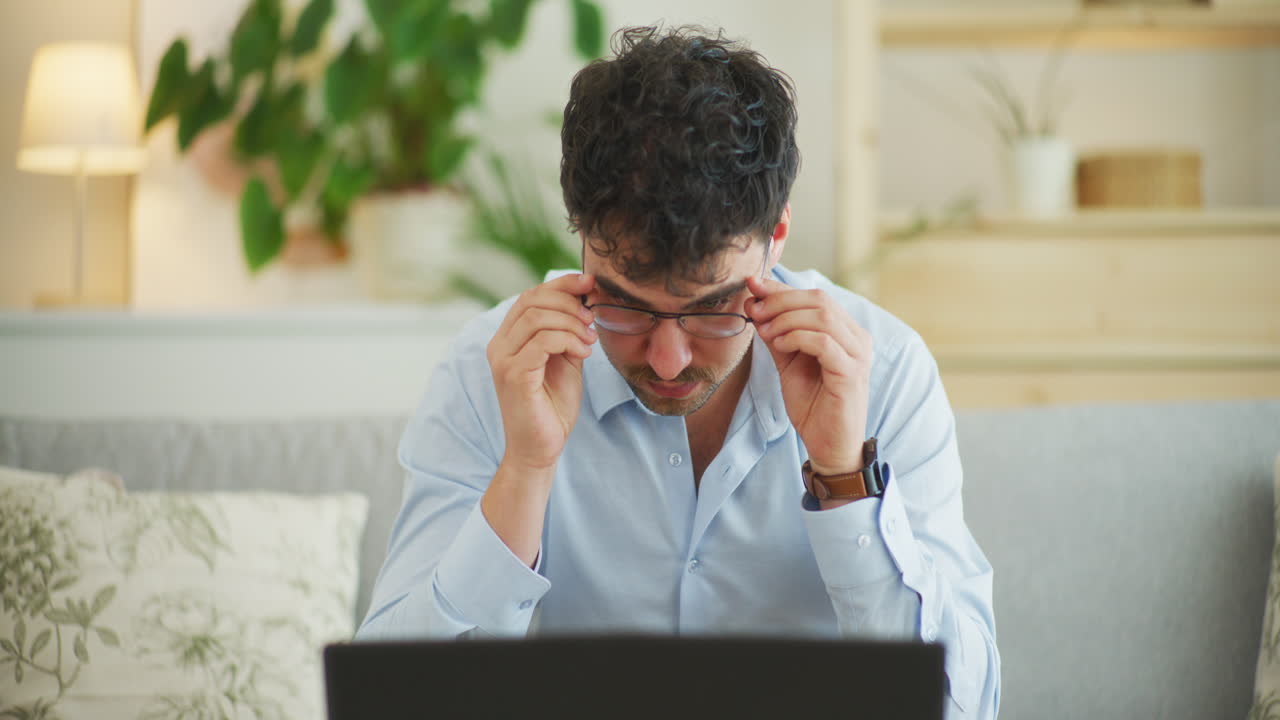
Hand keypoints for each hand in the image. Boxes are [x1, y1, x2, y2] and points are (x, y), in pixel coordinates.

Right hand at [487, 273, 597, 471]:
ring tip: (590, 342)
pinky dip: (568, 341)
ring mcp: (503, 360)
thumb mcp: (565, 359)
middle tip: (592, 320)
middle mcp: (499, 345)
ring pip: (538, 318)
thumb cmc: (553, 406)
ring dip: (572, 324)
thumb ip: (568, 331)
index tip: (590, 285)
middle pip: (532, 300)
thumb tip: (585, 299)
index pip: (531, 295)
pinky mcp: (514, 376)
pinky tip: (583, 355)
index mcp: (508, 338)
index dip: (562, 284)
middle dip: (569, 303)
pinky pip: (542, 342)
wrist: (541, 448)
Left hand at [746, 276, 871, 476]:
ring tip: (766, 333)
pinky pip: (824, 342)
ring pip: (822, 316)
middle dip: (781, 301)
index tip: (752, 287)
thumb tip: (755, 301)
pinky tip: (780, 346)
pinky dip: (797, 338)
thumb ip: (776, 332)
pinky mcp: (851, 373)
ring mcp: (858, 354)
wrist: (828, 445)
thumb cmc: (812, 404)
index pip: (815, 296)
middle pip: (819, 300)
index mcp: (845, 331)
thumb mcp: (788, 361)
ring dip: (786, 320)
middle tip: (755, 311)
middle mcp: (857, 338)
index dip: (781, 289)